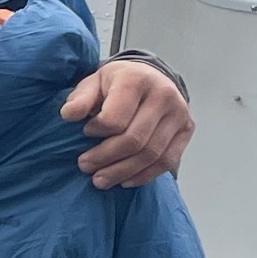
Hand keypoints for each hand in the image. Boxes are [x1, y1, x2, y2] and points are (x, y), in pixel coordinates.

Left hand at [65, 56, 191, 188]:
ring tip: (100, 180)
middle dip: (106, 158)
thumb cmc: (117, 83)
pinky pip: (167, 161)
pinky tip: (125, 181)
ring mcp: (179, 113)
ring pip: (151, 155)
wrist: (150, 76)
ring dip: (122, 172)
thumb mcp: (94, 82)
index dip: (97, 131)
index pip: (116, 118)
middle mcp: (163, 95)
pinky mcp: (187, 129)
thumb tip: (69, 114)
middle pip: (134, 140)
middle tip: (85, 167)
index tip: (85, 133)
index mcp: (137, 79)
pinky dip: (144, 175)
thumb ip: (81, 98)